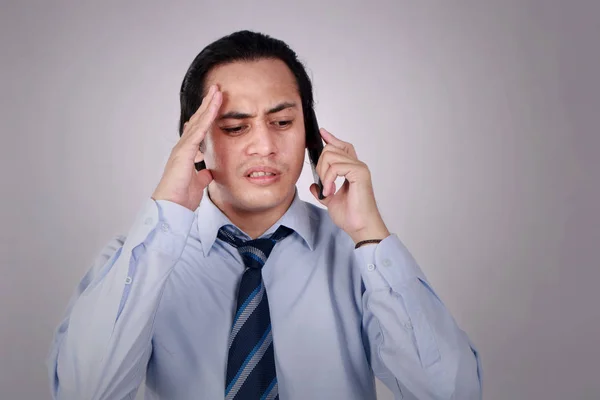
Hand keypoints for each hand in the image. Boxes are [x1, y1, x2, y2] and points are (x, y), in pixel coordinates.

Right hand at [152, 85, 221, 210]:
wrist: (172, 206)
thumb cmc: (182, 198)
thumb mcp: (197, 184)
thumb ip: (202, 176)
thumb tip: (207, 172)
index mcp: (187, 154)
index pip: (199, 131)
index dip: (206, 117)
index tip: (214, 105)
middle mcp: (183, 147)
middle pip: (198, 121)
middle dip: (207, 105)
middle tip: (216, 90)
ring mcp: (183, 147)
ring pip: (198, 121)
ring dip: (208, 106)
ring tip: (217, 91)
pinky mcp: (185, 151)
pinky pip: (199, 130)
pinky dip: (207, 118)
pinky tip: (214, 107)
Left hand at [309, 128, 389, 243]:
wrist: (360, 227)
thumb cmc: (351, 216)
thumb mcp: (330, 200)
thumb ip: (323, 190)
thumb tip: (313, 185)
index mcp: (352, 169)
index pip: (342, 146)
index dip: (331, 138)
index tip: (321, 133)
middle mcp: (357, 165)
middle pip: (331, 149)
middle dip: (320, 165)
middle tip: (323, 185)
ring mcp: (359, 168)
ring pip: (330, 156)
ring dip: (324, 175)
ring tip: (327, 190)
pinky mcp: (359, 173)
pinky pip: (336, 167)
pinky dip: (328, 179)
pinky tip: (330, 191)